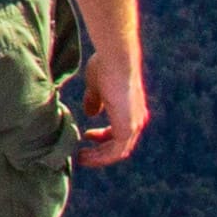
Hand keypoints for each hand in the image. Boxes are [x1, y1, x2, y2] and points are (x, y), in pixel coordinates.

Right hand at [73, 36, 151, 165]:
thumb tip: (91, 113)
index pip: (120, 131)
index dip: (102, 137)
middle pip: (120, 145)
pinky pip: (114, 152)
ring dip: (98, 157)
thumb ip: (95, 100)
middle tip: (82, 154)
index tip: (86, 136)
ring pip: (117, 151)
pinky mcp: (127, 128)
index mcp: (131, 109)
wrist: (116, 58)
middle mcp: (137, 119)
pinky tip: (84, 155)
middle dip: (100, 151)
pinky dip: (100, 157)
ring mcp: (134, 124)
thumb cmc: (105, 65)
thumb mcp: (97, 85)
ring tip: (80, 158)